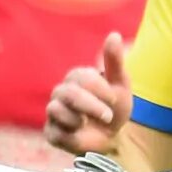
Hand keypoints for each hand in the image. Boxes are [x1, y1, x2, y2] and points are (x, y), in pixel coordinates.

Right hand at [46, 32, 128, 153]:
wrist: (114, 137)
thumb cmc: (115, 107)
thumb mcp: (120, 84)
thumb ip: (114, 61)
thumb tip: (114, 34)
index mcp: (76, 78)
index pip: (82, 77)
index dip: (99, 89)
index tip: (113, 100)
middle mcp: (61, 92)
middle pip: (68, 93)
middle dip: (91, 106)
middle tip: (108, 116)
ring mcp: (54, 112)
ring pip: (56, 109)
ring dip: (78, 119)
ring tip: (90, 124)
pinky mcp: (51, 133)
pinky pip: (53, 132)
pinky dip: (70, 135)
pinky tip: (80, 134)